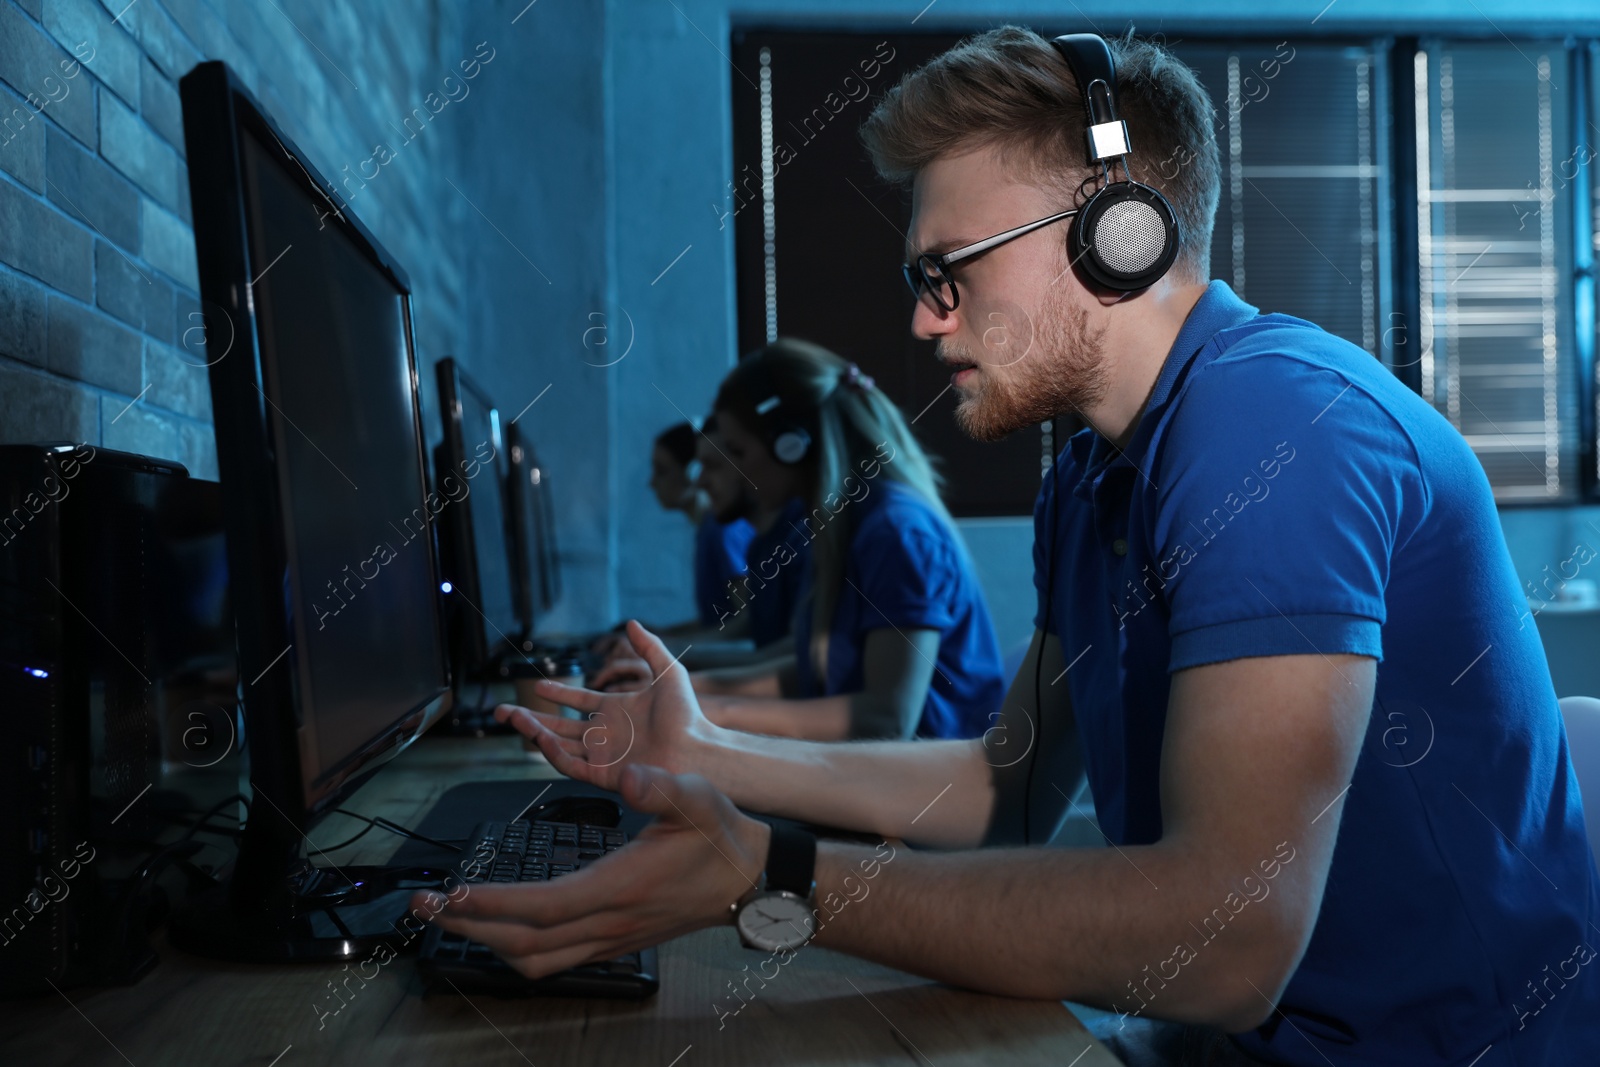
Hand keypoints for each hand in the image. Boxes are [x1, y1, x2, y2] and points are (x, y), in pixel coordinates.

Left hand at [409, 764, 768, 979]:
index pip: (542, 907)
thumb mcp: (696, 796)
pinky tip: (499, 925)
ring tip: (453, 915)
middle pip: (525, 943)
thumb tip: (628, 774)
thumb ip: (659, 786)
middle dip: (469, 926)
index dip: (492, 905)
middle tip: (425, 905)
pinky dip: (515, 946)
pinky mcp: (611, 939)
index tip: (452, 893)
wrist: (746, 878)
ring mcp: (609, 936)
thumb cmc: (718, 833)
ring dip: (488, 942)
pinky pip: (552, 957)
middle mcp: (609, 920)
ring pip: (535, 959)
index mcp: (620, 886)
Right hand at [496, 620, 715, 792]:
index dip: (558, 694)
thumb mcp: (668, 672)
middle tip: (504, 710)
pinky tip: (539, 737)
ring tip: (512, 718)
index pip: (578, 702)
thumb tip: (632, 623)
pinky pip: (570, 765)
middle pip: (559, 726)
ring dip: (534, 733)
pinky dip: (553, 753)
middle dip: (530, 719)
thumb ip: (650, 647)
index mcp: (616, 711)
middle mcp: (605, 734)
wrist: (696, 749)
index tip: (538, 686)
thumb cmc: (688, 717)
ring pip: (558, 745)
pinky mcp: (603, 774)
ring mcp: (602, 755)